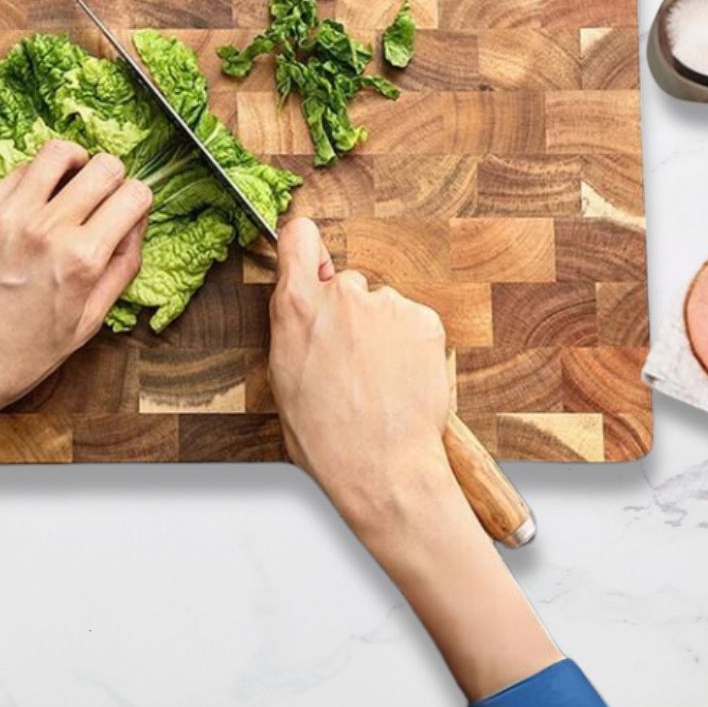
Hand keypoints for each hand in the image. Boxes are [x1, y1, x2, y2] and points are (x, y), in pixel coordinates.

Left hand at [0, 140, 151, 447]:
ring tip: (70, 184)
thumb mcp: (88, 323)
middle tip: (103, 197)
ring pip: (58, 152)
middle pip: (104, 166)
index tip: (128, 211)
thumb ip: (121, 269)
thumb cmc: (19, 357)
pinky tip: (34, 202)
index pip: (134, 194)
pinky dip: (34, 179)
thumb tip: (135, 225)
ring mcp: (8, 216)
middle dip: (113, 178)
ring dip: (74, 163)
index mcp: (82, 260)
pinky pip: (17, 172)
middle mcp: (48, 230)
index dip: (138, 201)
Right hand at [269, 217, 453, 541]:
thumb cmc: (328, 438)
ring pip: (381, 305)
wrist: (383, 470)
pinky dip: (410, 345)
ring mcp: (387, 304)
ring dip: (381, 332)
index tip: (311, 261)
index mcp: (297, 306)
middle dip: (348, 311)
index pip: (299, 236)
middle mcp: (342, 294)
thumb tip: (300, 302)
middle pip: (345, 282)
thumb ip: (292, 326)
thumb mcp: (282, 379)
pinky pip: (412, 322)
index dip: (306, 249)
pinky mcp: (424, 321)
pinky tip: (401, 380)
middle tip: (349, 359)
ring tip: (378, 380)